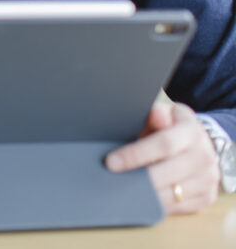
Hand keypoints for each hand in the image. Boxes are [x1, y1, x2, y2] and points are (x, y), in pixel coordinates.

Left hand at [105, 102, 219, 213]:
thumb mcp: (164, 113)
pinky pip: (179, 207)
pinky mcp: (207, 196)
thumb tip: (155, 115)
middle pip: (168, 173)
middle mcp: (204, 155)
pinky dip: (157, 207)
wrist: (200, 143)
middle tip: (112, 181)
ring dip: (145, 196)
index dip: (136, 154)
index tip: (111, 161)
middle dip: (137, 179)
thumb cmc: (172, 126)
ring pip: (173, 194)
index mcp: (192, 131)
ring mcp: (208, 178)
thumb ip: (155, 113)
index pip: (164, 144)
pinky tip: (139, 201)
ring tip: (121, 193)